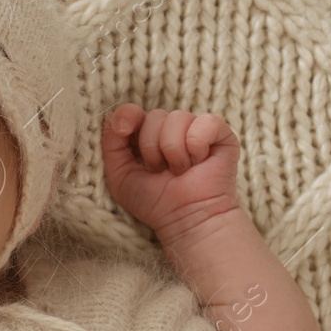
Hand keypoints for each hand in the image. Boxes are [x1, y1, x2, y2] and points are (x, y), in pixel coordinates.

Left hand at [100, 104, 241, 243]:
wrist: (186, 218)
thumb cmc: (154, 201)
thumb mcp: (120, 175)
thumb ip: (111, 145)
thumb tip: (119, 119)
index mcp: (146, 136)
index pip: (133, 111)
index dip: (127, 116)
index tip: (124, 132)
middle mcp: (170, 129)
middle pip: (154, 116)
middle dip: (152, 148)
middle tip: (161, 171)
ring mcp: (195, 129)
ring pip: (177, 117)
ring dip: (174, 151)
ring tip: (180, 171)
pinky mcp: (220, 133)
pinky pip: (205, 122)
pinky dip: (197, 145)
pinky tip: (199, 162)